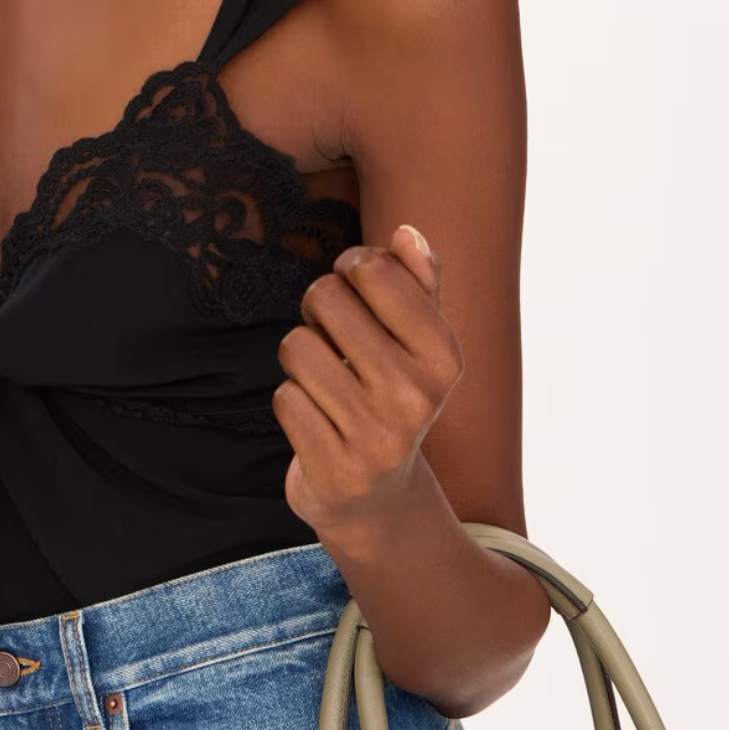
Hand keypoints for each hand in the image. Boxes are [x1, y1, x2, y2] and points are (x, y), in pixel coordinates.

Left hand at [273, 224, 462, 537]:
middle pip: (325, 298)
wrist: (375, 497)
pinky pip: (284, 397)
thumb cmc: (390, 397)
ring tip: (323, 380)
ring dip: (299, 358)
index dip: (350, 268)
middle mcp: (417, 396)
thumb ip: (417, 284)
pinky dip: (291, 401)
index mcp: (443, 356)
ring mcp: (377, 436)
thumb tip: (407, 232)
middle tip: (333, 338)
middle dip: (317, 311)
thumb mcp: (416, 343)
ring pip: (297, 347)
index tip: (354, 287)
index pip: (374, 269)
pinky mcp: (336, 468)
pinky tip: (315, 419)